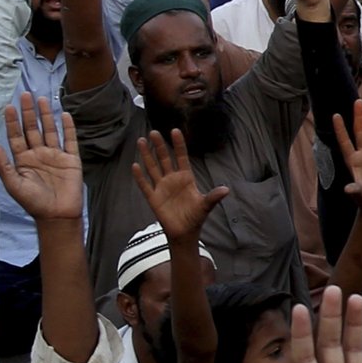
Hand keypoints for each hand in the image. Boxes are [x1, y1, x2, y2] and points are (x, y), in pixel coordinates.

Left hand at [0, 95, 81, 222]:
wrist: (57, 214)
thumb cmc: (34, 202)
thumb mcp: (14, 185)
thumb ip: (4, 166)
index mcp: (23, 160)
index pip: (16, 136)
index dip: (13, 122)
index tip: (10, 107)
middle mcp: (38, 154)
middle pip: (32, 129)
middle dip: (28, 113)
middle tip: (26, 95)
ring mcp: (55, 155)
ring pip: (50, 130)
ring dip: (46, 116)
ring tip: (42, 100)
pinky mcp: (72, 159)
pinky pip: (70, 140)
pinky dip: (69, 128)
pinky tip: (65, 115)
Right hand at [132, 128, 228, 243]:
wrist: (185, 232)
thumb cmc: (196, 216)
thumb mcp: (206, 205)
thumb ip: (213, 197)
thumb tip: (226, 189)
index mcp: (186, 178)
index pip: (182, 157)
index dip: (178, 145)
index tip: (175, 130)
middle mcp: (172, 179)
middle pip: (165, 159)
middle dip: (160, 146)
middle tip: (154, 132)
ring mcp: (162, 187)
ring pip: (153, 168)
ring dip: (147, 155)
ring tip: (141, 141)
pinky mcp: (153, 198)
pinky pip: (145, 185)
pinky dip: (140, 176)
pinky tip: (135, 165)